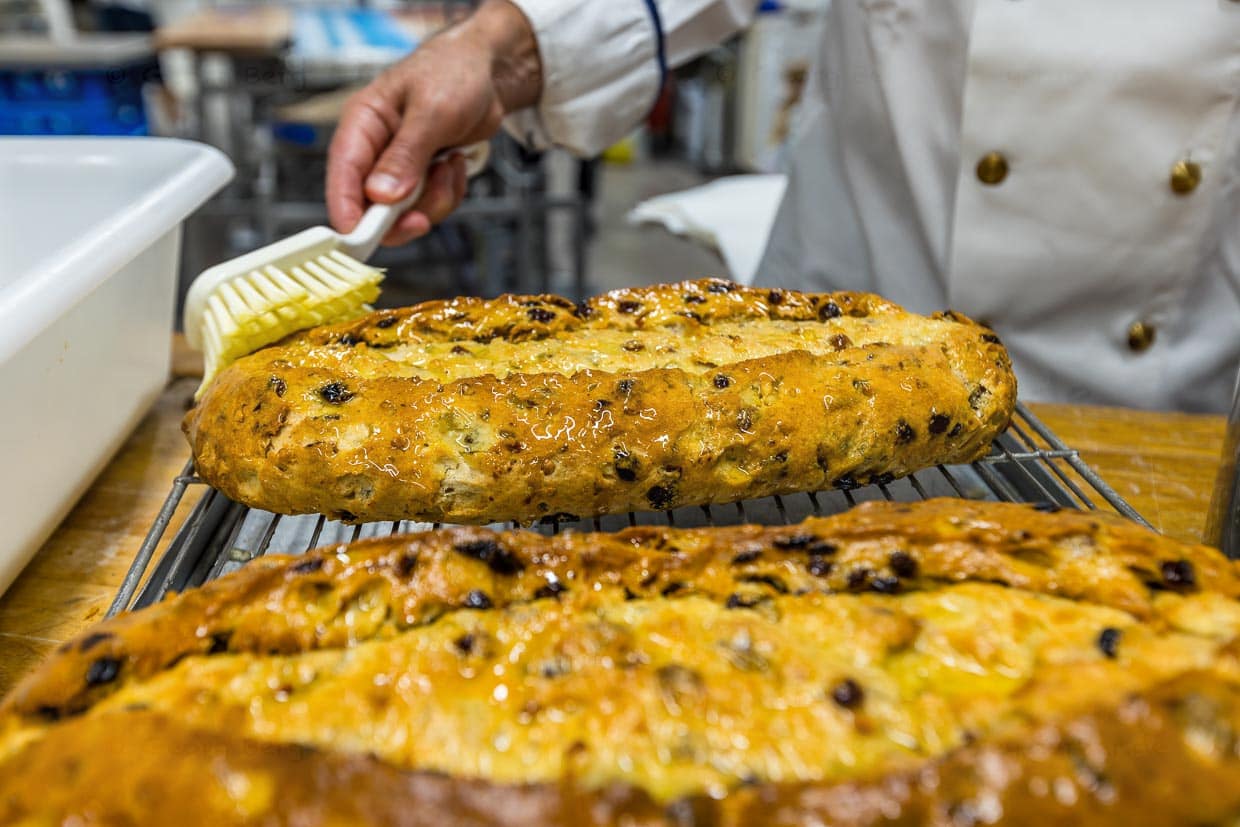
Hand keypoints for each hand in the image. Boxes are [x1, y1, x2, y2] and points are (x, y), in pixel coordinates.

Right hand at [326, 0, 541, 245]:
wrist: (489, 71)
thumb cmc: (453, 73)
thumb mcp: (432, 111)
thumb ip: (406, 155)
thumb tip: (381, 195)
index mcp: (363, 124)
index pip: (343, 172)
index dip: (345, 208)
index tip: (357, 236)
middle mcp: (376, 150)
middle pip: (371, 205)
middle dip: (402, 215)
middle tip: (423, 218)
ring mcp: (399, 167)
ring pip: (405, 212)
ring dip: (434, 200)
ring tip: (449, 165)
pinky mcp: (422, 178)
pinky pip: (430, 206)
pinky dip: (449, 194)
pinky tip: (456, 164)